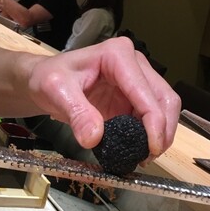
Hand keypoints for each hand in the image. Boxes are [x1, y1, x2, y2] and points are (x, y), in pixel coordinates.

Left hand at [21, 37, 180, 161]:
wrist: (44, 81)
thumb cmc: (49, 78)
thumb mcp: (57, 91)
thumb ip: (76, 113)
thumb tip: (94, 137)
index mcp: (117, 55)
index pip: (144, 90)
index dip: (153, 120)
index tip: (151, 147)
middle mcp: (134, 63)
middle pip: (164, 97)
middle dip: (163, 129)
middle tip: (150, 155)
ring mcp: (137, 79)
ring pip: (165, 106)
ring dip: (162, 132)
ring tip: (146, 155)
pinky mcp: (135, 96)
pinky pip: (152, 116)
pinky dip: (152, 134)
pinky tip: (141, 149)